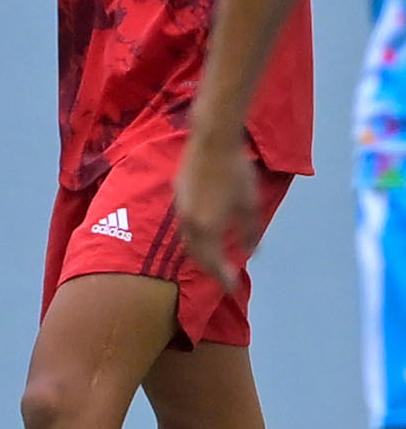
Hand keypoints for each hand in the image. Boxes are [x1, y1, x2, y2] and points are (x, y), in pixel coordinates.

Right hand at [175, 128, 261, 287]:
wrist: (212, 141)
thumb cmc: (236, 172)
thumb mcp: (250, 205)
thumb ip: (250, 232)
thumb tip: (251, 252)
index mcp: (207, 228)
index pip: (213, 263)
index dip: (223, 277)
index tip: (233, 287)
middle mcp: (189, 223)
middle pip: (195, 255)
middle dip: (209, 268)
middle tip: (223, 275)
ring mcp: (180, 208)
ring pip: (187, 240)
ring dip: (201, 252)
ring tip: (214, 255)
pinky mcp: (177, 195)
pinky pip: (184, 224)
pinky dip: (195, 235)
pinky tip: (206, 229)